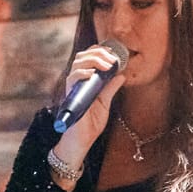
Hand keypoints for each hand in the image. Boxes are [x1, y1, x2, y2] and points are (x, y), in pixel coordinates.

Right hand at [50, 43, 127, 170]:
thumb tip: (121, 75)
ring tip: (107, 65)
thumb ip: (110, 88)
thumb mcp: (105, 103)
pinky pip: (72, 79)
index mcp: (86, 81)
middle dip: (98, 53)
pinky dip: (82, 73)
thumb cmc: (90, 123)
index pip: (88, 58)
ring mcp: (73, 88)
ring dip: (93, 60)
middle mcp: (78, 81)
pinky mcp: (70, 96)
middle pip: (82, 56)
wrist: (82, 140)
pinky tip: (92, 74)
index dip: (99, 51)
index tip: (113, 53)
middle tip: (112, 59)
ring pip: (77, 64)